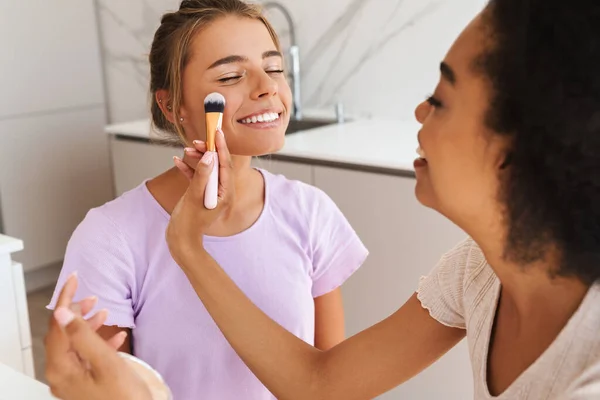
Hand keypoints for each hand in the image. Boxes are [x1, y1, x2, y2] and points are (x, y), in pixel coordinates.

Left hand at [44, 273, 151, 399]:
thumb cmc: (125, 399)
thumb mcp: (106, 363)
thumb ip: (83, 336)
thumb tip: (62, 313)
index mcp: (62, 368)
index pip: (57, 325)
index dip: (65, 299)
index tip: (74, 279)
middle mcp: (62, 375)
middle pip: (62, 334)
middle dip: (76, 312)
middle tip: (93, 297)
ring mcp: (73, 381)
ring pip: (74, 344)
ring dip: (88, 326)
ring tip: (104, 314)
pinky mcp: (85, 384)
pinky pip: (86, 356)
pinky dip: (99, 342)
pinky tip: (116, 337)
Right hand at [166, 128, 233, 265]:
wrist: (180, 241)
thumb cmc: (188, 223)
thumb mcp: (194, 197)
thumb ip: (202, 175)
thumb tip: (210, 156)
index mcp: (225, 194)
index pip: (226, 166)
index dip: (222, 148)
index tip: (218, 132)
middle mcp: (221, 192)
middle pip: (218, 166)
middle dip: (208, 152)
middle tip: (198, 141)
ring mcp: (211, 193)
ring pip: (207, 170)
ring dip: (197, 159)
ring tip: (186, 150)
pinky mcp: (201, 195)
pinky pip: (198, 178)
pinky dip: (189, 169)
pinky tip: (178, 161)